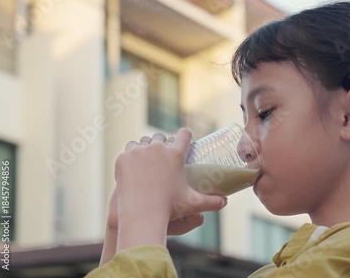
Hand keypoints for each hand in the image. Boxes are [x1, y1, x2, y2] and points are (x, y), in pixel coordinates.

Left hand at [114, 129, 226, 249]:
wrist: (141, 214)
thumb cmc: (170, 208)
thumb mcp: (193, 203)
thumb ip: (212, 202)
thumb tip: (225, 202)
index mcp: (176, 154)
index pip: (184, 134)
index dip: (185, 136)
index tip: (184, 140)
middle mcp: (158, 148)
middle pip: (161, 137)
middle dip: (163, 144)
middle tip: (162, 156)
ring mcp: (139, 151)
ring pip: (143, 141)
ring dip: (146, 147)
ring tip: (147, 159)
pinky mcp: (123, 158)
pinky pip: (128, 149)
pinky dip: (131, 155)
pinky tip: (132, 164)